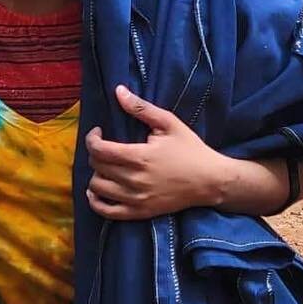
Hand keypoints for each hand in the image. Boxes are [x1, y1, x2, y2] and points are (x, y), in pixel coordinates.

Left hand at [85, 86, 299, 220]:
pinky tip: (97, 190)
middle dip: (96, 154)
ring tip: (105, 166)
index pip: (99, 150)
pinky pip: (107, 212)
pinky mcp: (140, 213)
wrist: (210, 181)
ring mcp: (136, 199)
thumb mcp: (169, 123)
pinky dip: (96, 201)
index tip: (98, 132)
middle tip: (105, 147)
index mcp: (139, 157)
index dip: (92, 139)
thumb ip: (141, 108)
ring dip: (96, 174)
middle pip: (97, 167)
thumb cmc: (190, 150)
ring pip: (98, 188)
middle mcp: (134, 180)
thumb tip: (118, 91)